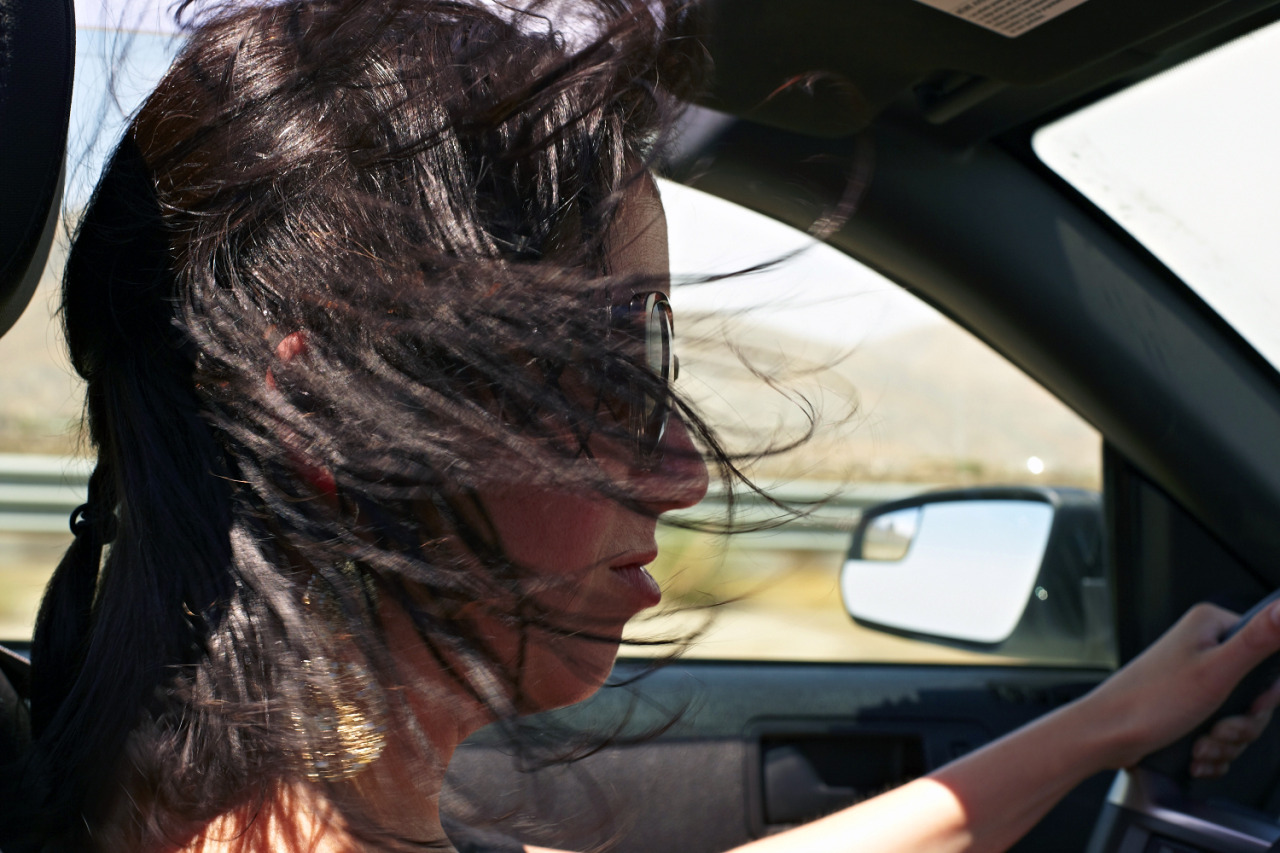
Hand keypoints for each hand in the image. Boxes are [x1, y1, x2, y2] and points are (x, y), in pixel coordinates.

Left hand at [1074, 601, 1279, 770]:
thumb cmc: (1148, 703)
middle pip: (1256, 695)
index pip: (1270, 655)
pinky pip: (1221, 736)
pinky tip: (1194, 753)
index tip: (1249, 705)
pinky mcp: (1188, 708)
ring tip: (1198, 742)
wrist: (1106, 736)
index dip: (1266, 691)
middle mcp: (1202, 648)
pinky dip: (1211, 751)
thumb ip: (1258, 639)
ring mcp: (1195, 680)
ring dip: (1224, 742)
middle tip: (1216, 729)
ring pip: (1239, 720)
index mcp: (1211, 627)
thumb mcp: (1215, 670)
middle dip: (1239, 725)